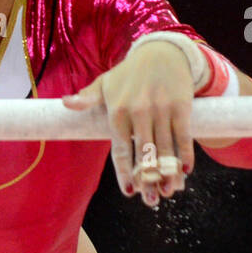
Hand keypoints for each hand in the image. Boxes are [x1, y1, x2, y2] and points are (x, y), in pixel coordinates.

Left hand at [61, 41, 196, 205]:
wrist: (161, 51)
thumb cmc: (128, 73)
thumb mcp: (105, 83)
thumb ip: (87, 98)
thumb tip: (66, 103)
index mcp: (117, 111)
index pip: (120, 150)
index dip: (124, 173)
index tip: (129, 192)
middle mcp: (139, 112)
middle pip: (143, 155)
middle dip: (148, 180)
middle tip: (150, 201)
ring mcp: (161, 110)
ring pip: (165, 149)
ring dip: (168, 174)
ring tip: (168, 192)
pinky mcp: (181, 106)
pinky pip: (183, 136)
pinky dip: (185, 154)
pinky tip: (185, 171)